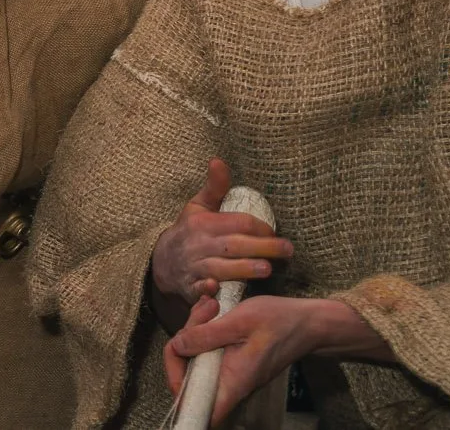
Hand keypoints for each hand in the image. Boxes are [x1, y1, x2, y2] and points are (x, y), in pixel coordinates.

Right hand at [150, 159, 292, 313]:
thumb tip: (218, 160)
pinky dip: (206, 289)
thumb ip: (214, 187)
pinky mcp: (190, 287)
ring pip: (221, 268)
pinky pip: (198, 289)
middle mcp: (199, 244)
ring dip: (243, 269)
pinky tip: (215, 288)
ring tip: (267, 269)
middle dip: (262, 247)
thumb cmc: (190, 232)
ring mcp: (194, 266)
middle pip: (235, 244)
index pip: (238, 222)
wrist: (162, 262)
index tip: (276, 233)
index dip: (261, 227)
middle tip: (287, 250)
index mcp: (204, 222)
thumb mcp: (198, 207)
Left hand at [164, 295, 386, 423]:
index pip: (201, 409)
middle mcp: (230, 382)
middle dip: (183, 342)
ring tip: (210, 306)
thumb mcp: (239, 321)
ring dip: (194, 330)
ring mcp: (231, 371)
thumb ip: (206, 335)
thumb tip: (178, 347)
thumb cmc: (279, 322)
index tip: (176, 358)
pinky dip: (204, 329)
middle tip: (202, 313)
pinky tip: (212, 309)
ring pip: (196, 358)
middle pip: (189, 375)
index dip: (180, 393)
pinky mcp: (231, 360)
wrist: (308, 323)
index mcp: (233, 380)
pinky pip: (207, 349)